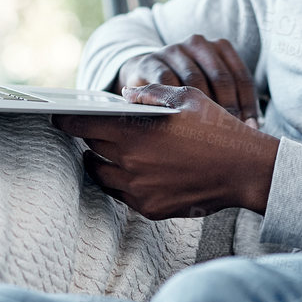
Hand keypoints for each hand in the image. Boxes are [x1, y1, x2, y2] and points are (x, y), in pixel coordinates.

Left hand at [54, 84, 279, 219]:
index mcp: (135, 132)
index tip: (57, 117)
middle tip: (86, 130)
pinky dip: (120, 182)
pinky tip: (129, 171)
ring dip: (99, 161)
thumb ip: (151, 94)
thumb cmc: (218, 129)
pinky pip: (122, 194)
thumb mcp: (187, 97)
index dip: (67, 120)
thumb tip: (126, 95)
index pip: (84, 125)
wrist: (245, 170)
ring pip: (102, 174)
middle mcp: (131, 162)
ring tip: (102, 152)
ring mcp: (139, 188)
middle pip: (93, 148)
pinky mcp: (150, 207)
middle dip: (87, 137)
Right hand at [116, 35, 260, 126]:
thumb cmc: (186, 84)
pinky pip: (167, 83)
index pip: (241, 77)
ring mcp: (174, 50)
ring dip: (202, 108)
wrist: (145, 72)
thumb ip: (229, 99)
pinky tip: (180, 120)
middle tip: (229, 133)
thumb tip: (251, 128)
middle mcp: (199, 43)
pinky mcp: (152, 61)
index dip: (248, 104)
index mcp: (220, 47)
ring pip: (195, 80)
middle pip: (221, 78)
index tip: (250, 128)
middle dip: (228, 108)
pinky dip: (175, 102)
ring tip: (207, 131)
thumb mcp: (210, 85)